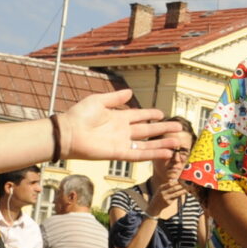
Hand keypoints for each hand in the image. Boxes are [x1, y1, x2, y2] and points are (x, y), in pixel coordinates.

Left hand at [59, 88, 188, 163]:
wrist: (68, 133)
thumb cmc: (79, 115)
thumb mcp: (98, 101)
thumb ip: (115, 98)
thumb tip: (130, 92)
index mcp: (118, 117)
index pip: (139, 116)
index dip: (150, 114)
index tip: (162, 114)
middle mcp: (122, 131)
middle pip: (147, 130)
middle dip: (162, 129)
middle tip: (178, 127)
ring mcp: (122, 143)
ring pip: (146, 144)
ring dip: (162, 143)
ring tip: (177, 142)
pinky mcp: (119, 153)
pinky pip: (139, 155)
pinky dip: (153, 154)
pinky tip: (166, 153)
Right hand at [152, 182, 185, 221]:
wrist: (154, 206)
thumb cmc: (160, 196)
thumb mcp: (161, 190)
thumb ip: (168, 186)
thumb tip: (177, 181)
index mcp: (161, 188)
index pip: (170, 183)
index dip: (177, 182)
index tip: (183, 181)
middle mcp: (163, 192)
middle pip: (174, 188)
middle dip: (181, 186)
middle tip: (187, 184)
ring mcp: (165, 198)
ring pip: (176, 194)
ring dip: (182, 191)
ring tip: (187, 189)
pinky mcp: (168, 203)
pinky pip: (175, 198)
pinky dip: (180, 195)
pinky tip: (183, 194)